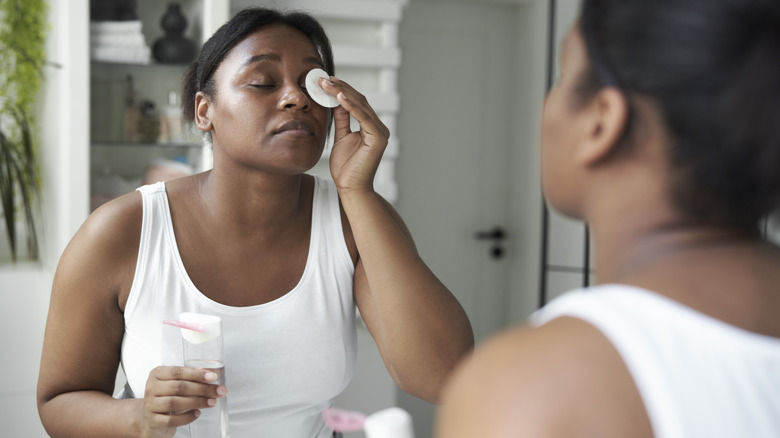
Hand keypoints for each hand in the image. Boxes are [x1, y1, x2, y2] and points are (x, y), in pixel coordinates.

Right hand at [136, 366, 226, 437]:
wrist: (150, 418)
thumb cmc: (167, 396)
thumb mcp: (177, 382)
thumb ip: (193, 375)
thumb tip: (213, 371)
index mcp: (157, 373)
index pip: (177, 371)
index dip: (196, 374)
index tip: (213, 377)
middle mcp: (151, 387)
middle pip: (179, 387)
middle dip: (202, 389)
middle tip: (218, 391)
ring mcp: (150, 405)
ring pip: (174, 403)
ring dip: (197, 402)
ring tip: (212, 402)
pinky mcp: (153, 420)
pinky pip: (171, 420)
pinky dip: (186, 417)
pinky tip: (197, 413)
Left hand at [320, 76, 389, 193]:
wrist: (350, 188)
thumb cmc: (346, 168)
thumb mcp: (340, 137)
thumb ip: (341, 119)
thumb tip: (336, 100)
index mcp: (370, 127)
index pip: (356, 102)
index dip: (341, 90)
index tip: (326, 81)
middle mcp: (378, 127)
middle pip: (359, 100)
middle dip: (340, 88)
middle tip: (323, 78)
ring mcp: (380, 132)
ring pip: (361, 105)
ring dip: (342, 93)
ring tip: (326, 83)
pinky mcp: (378, 138)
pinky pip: (363, 117)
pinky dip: (351, 106)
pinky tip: (338, 96)